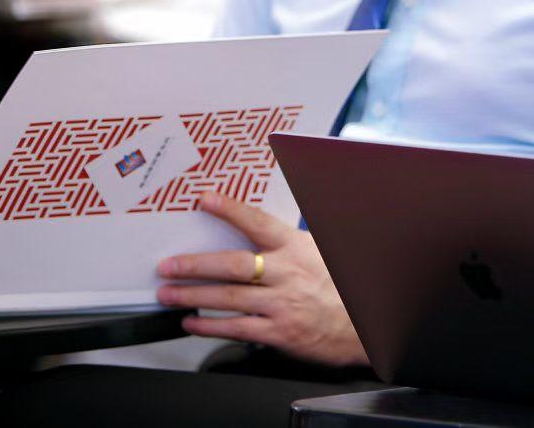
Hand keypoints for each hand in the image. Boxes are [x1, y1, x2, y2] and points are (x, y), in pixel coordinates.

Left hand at [156, 193, 367, 366]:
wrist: (364, 325)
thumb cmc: (339, 286)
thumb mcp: (319, 251)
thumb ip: (288, 241)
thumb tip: (257, 227)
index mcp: (296, 248)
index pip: (258, 224)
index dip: (230, 210)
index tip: (206, 200)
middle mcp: (287, 274)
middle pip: (233, 266)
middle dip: (195, 265)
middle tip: (169, 265)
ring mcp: (282, 304)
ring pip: (228, 299)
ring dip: (193, 296)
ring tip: (168, 293)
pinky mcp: (279, 333)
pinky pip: (236, 329)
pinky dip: (209, 326)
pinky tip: (192, 322)